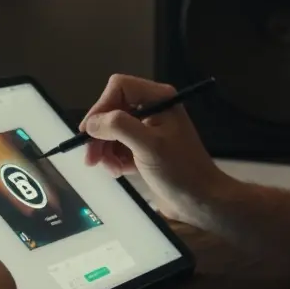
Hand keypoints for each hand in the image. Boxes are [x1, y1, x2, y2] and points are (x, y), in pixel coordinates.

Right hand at [80, 74, 232, 225]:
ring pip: (112, 130)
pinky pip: (119, 145)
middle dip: (100, 135)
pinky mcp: (145, 147)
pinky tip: (119, 171)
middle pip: (112, 110)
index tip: (89, 132)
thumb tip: (92, 123)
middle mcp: (152, 108)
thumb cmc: (180, 170)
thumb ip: (119, 127)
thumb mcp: (149, 146)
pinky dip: (114, 158)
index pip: (118, 88)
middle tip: (90, 159)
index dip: (100, 107)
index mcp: (158, 98)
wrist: (200, 200)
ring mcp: (148, 128)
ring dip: (105, 150)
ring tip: (111, 169)